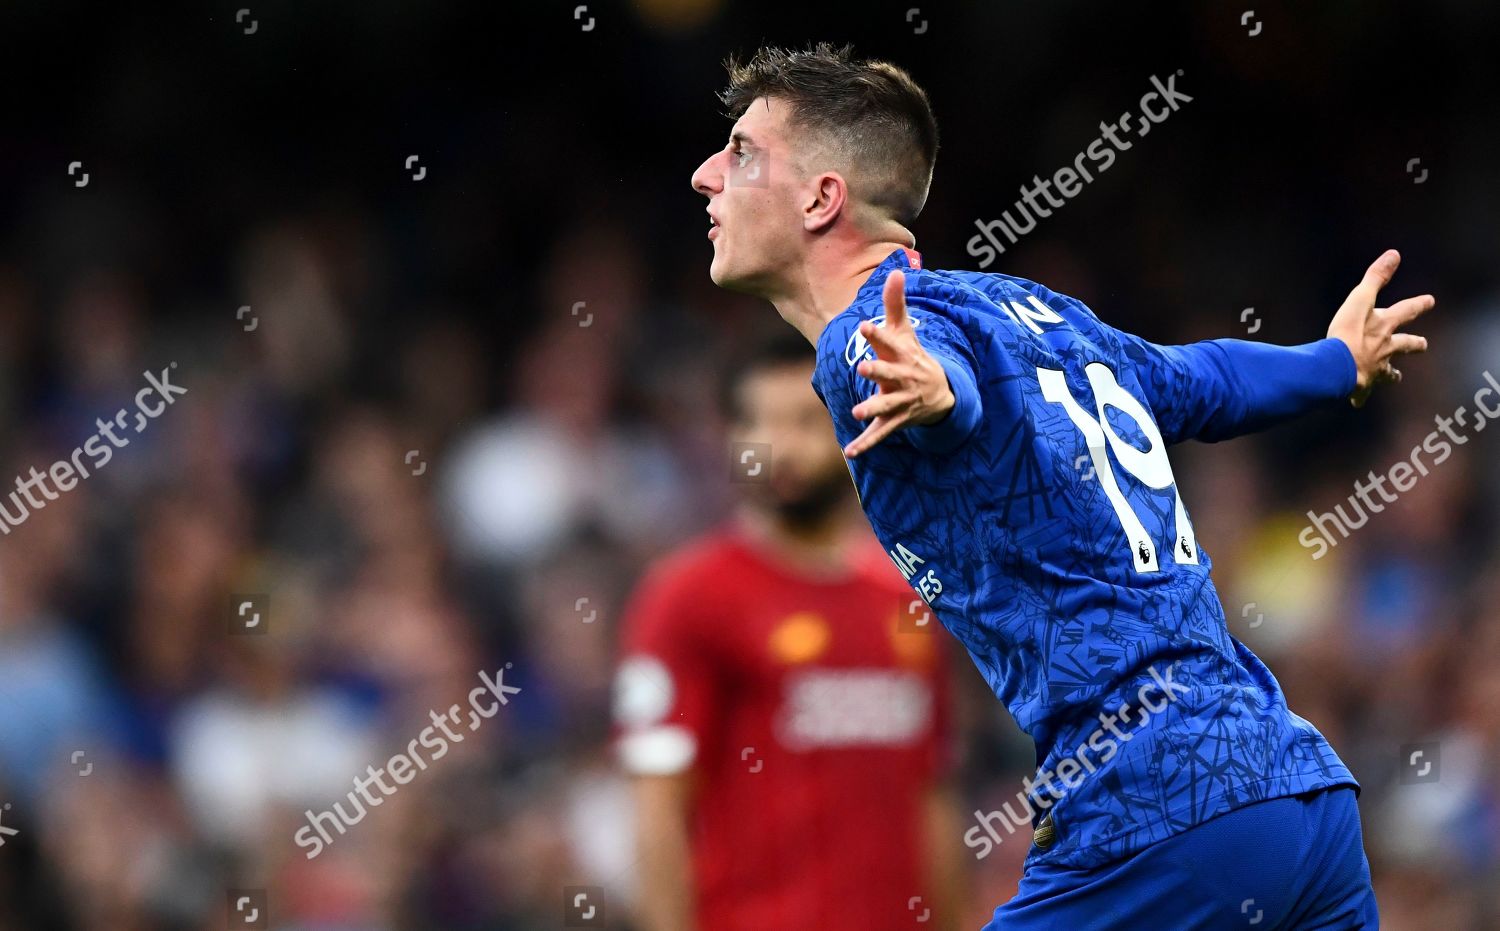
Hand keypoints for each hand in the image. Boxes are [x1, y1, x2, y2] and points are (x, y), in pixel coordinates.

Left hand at [845, 270, 955, 457]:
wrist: (940, 394)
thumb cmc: (913, 356)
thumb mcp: (906, 332)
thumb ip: (896, 304)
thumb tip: (897, 270)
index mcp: (902, 354)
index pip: (889, 341)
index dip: (878, 334)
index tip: (865, 324)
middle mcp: (903, 377)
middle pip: (890, 373)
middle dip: (878, 371)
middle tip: (863, 366)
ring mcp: (900, 400)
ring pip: (886, 405)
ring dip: (873, 408)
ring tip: (858, 412)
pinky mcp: (895, 421)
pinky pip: (880, 434)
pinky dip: (866, 443)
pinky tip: (849, 451)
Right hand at [1326, 249, 1434, 407]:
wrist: (1336, 368)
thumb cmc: (1346, 334)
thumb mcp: (1359, 300)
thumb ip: (1375, 278)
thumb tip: (1394, 254)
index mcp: (1384, 327)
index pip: (1406, 312)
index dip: (1418, 305)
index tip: (1430, 301)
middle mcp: (1385, 349)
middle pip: (1405, 345)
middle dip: (1414, 344)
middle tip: (1423, 344)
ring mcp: (1375, 369)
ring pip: (1389, 373)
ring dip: (1392, 374)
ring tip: (1395, 377)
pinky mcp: (1361, 387)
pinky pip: (1361, 395)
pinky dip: (1359, 397)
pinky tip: (1356, 401)